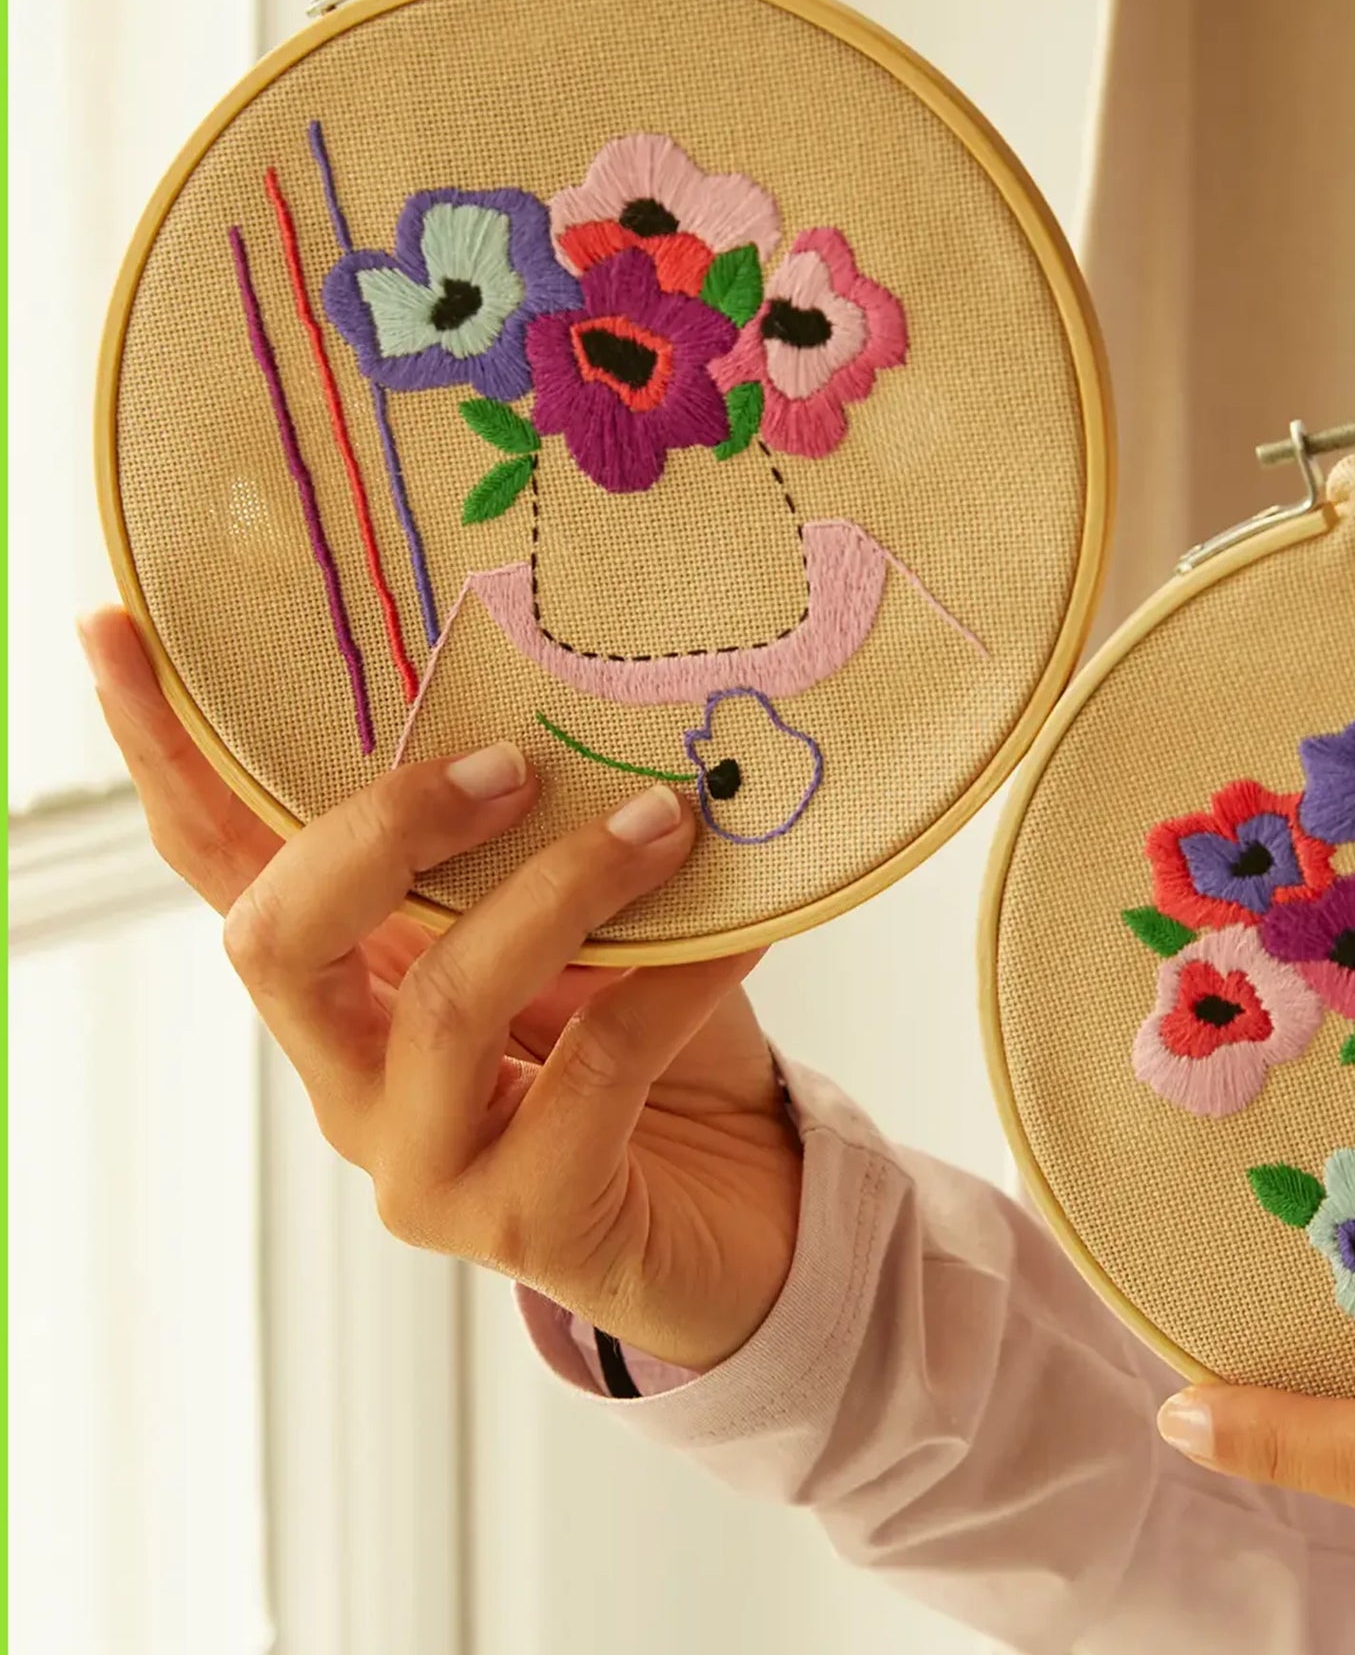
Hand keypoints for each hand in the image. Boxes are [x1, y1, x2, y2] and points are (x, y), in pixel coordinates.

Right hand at [81, 606, 801, 1370]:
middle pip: (277, 941)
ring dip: (564, 892)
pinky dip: (678, 981)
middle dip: (383, 831)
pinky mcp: (529, 1223)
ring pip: (444, 1004)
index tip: (116, 625)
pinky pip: (597, 1069)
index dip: (164, 756)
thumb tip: (548, 704)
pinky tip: (745, 933)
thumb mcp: (573, 932)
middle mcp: (351, 1081)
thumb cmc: (653, 1054)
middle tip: (508, 764)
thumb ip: (522, 852)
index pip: (220, 868)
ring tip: (666, 825)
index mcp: (346, 990)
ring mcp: (426, 1164)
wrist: (743, 1208)